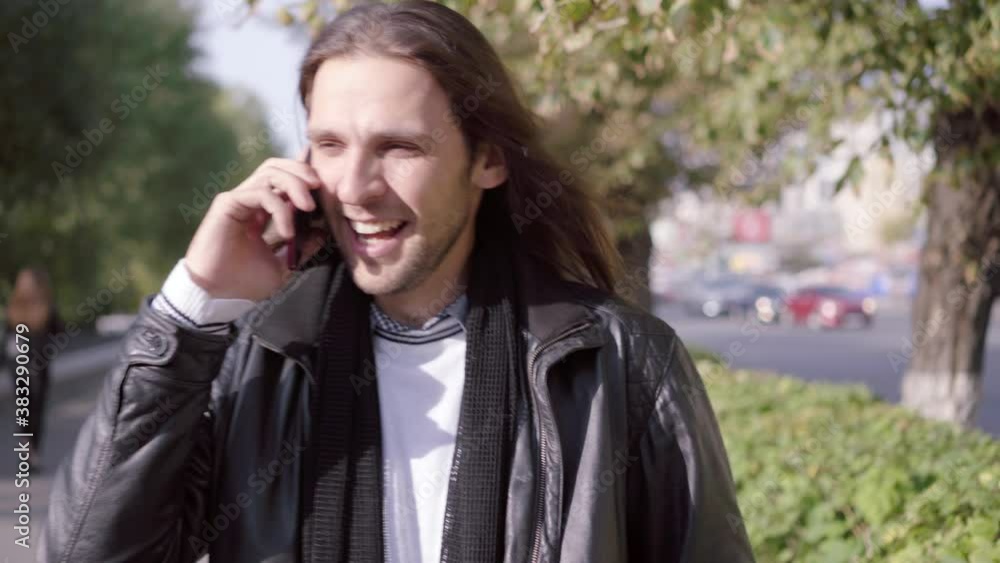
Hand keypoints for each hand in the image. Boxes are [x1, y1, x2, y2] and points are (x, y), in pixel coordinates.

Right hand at [183, 153, 321, 300]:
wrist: (217, 295)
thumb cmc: (244, 281)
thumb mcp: (284, 265)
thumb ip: (303, 248)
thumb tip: (323, 232)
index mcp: (261, 210)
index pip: (283, 178)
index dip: (304, 177)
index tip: (326, 191)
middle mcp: (249, 200)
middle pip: (277, 166)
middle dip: (302, 171)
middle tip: (320, 188)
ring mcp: (238, 199)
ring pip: (270, 173)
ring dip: (295, 185)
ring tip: (309, 207)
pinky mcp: (228, 204)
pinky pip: (260, 193)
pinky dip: (280, 209)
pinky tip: (287, 232)